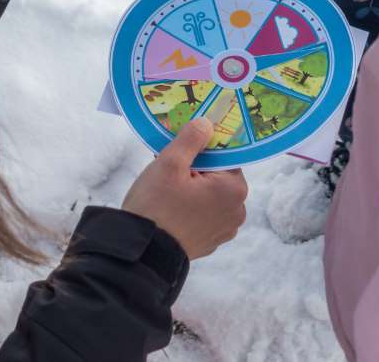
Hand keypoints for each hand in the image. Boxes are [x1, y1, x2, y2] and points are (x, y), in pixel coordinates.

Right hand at [122, 118, 247, 259]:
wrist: (141, 254)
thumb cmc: (157, 206)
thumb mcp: (170, 163)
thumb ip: (191, 139)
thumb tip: (207, 124)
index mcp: (234, 189)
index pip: (222, 157)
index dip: (199, 151)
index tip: (179, 153)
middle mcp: (236, 211)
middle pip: (216, 176)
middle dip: (194, 170)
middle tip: (167, 172)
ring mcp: (224, 229)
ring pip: (209, 195)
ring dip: (191, 189)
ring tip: (164, 192)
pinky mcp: (209, 242)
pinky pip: (203, 215)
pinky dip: (190, 208)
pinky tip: (169, 210)